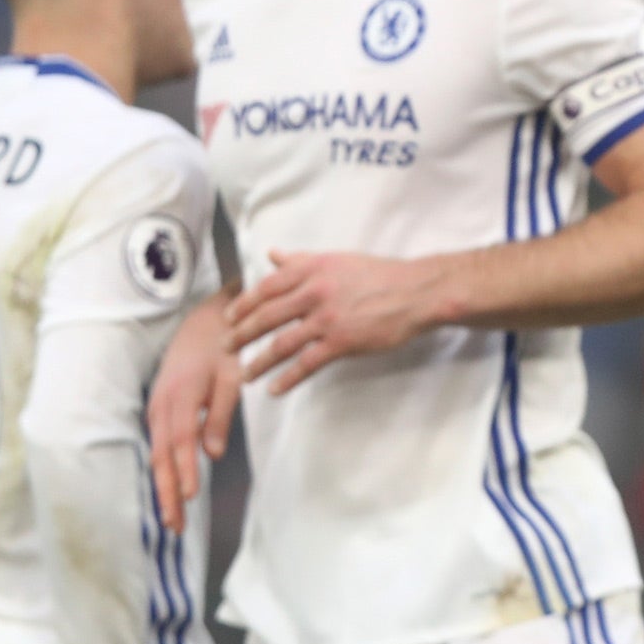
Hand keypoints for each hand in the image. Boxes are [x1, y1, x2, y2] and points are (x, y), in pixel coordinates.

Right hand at [147, 292, 238, 535]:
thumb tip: (212, 454)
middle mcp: (162, 405)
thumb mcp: (231, 377)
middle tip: (175, 527)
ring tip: (172, 519)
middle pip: (162, 456)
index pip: (180, 443)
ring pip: (158, 454)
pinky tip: (170, 491)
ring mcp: (157, 407)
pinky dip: (163, 470)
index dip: (183, 471)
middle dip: (167, 493)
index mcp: (180, 397)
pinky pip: (159, 445)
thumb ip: (221, 415)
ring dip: (164, 486)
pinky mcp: (160, 409)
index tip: (189, 498)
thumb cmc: (225, 348)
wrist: (205, 321)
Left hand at [227, 250, 436, 394]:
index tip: (229, 318)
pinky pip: (306, 364)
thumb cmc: (379, 275)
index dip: (242, 305)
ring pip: (281, 344)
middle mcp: (314, 292)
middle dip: (241, 335)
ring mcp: (327, 319)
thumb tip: (272, 254)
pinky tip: (275, 388)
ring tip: (245, 376)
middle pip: (265, 317)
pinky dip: (287, 379)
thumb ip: (300, 260)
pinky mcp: (342, 342)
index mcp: (311, 269)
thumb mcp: (337, 260)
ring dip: (258, 363)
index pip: (264, 288)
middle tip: (227, 348)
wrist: (416, 292)